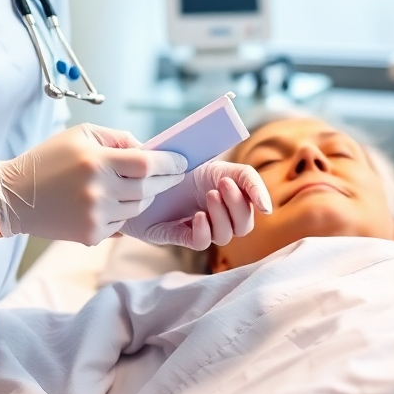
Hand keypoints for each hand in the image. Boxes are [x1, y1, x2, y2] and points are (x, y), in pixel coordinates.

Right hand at [0, 124, 187, 245]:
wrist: (15, 196)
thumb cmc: (48, 159)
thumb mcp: (81, 134)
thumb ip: (117, 138)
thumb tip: (147, 149)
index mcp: (96, 161)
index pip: (146, 163)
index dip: (168, 163)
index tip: (181, 162)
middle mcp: (98, 190)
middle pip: (148, 189)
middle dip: (164, 181)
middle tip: (173, 175)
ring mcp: (95, 216)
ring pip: (138, 209)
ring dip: (144, 198)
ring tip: (140, 186)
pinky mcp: (90, 235)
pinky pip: (121, 225)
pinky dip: (123, 213)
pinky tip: (113, 202)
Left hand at [125, 160, 271, 250]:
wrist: (129, 176)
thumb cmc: (159, 161)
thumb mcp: (187, 151)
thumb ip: (203, 150)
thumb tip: (231, 168)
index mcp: (220, 181)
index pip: (251, 192)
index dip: (260, 196)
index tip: (264, 205)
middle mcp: (215, 206)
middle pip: (245, 222)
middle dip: (239, 205)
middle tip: (222, 187)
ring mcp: (200, 222)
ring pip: (227, 234)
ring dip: (223, 216)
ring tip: (208, 197)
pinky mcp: (181, 234)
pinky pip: (202, 243)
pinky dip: (205, 231)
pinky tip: (198, 218)